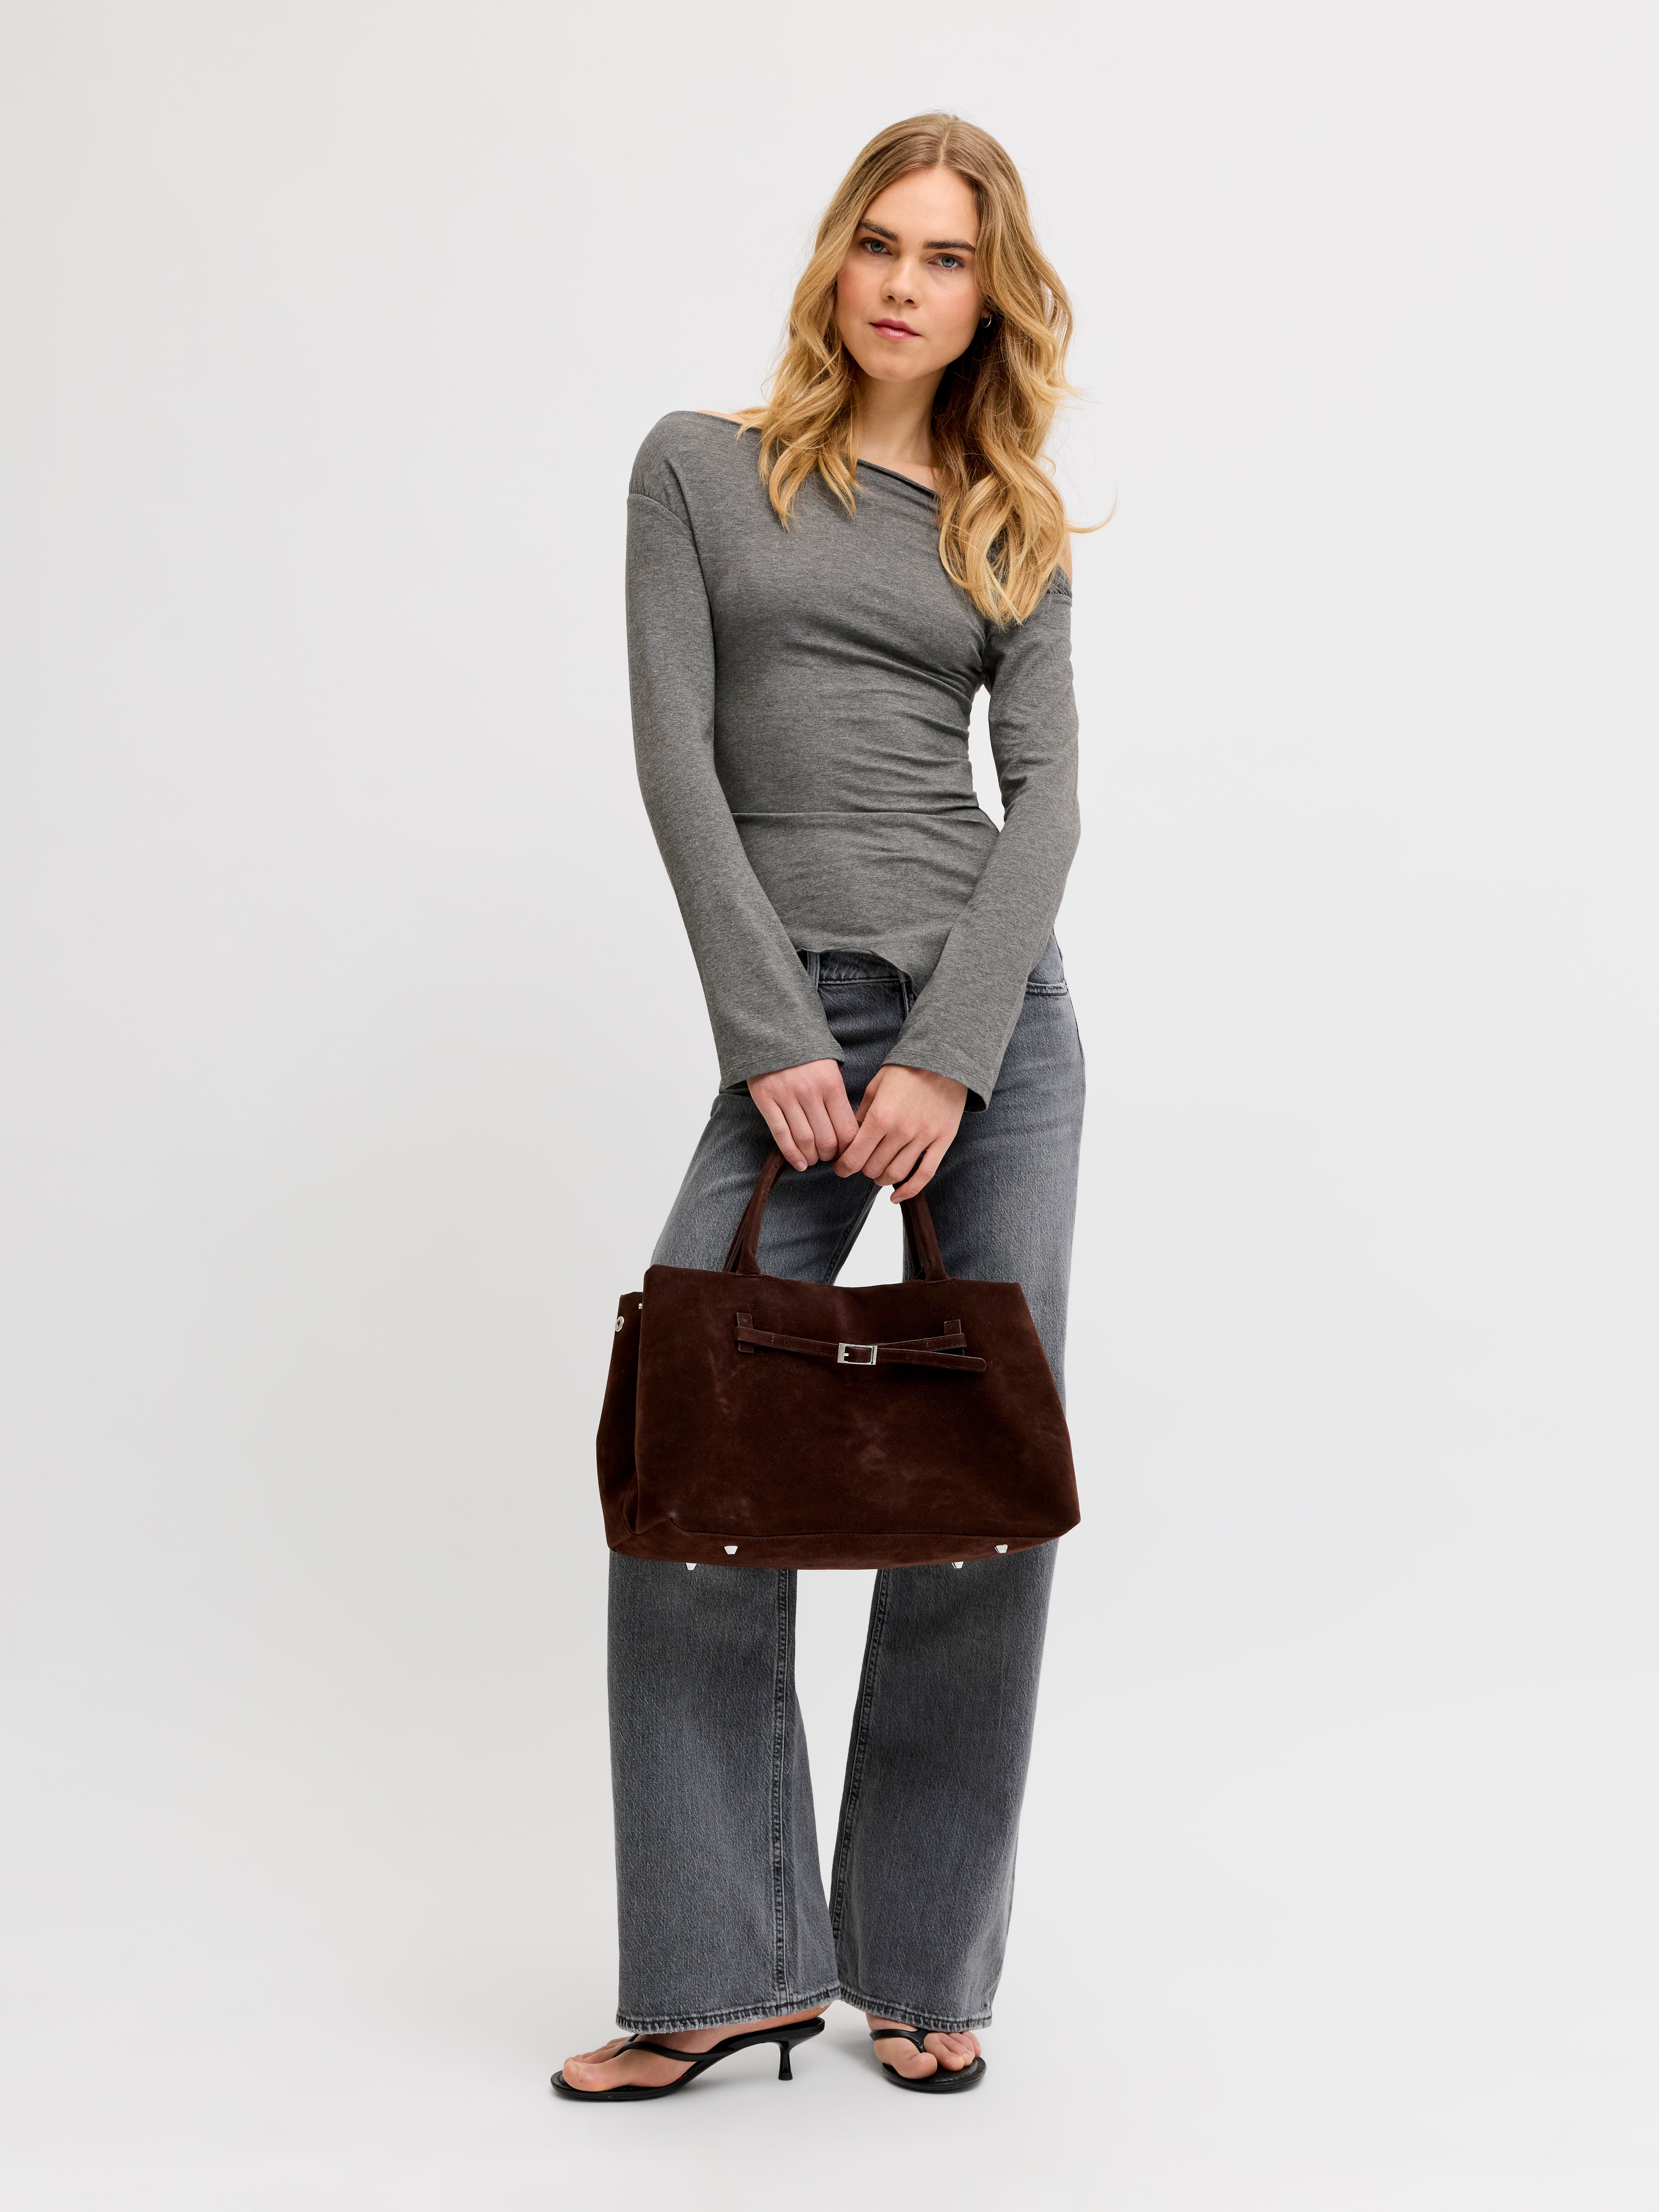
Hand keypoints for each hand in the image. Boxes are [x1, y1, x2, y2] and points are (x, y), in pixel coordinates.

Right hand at [747, 1059, 860, 1171]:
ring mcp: (786, 1097)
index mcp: (831, 1084)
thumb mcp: (830, 1069)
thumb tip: (847, 1131)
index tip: (847, 1152)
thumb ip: (837, 1097)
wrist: (772, 1031)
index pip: (847, 1129)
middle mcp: (810, 1092)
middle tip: (829, 1156)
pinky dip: (791, 1154)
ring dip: (812, 1157)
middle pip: (827, 1140)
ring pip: (804, 1141)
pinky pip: (781, 1135)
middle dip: (830, 1155)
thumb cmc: (806, 1055)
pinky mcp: (766, 1100)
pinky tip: (799, 1164)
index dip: (849, 1148)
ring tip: (814, 1159)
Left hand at [833, 1064, 966, 1201]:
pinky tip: (896, 1197)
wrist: (944, 1059)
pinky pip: (925, 1175)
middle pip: (873, 1168)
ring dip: (882, 1178)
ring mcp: (923, 1138)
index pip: (854, 1157)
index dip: (843, 1167)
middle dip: (863, 1169)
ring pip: (896, 1174)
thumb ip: (862, 1114)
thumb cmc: (907, 1071)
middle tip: (862, 1163)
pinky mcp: (942, 1141)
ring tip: (878, 1172)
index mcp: (880, 1117)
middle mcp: (900, 1131)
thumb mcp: (876, 1086)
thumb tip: (851, 1137)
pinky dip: (909, 1191)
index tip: (840, 1168)